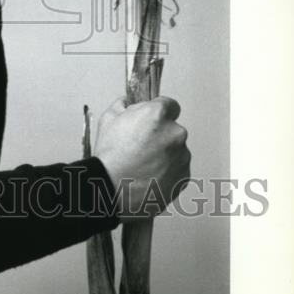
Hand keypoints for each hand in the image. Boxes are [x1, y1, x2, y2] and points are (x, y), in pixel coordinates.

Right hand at [94, 96, 190, 219]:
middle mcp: (175, 133)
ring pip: (176, 150)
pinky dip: (168, 170)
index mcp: (158, 114)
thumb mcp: (108, 120)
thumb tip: (127, 102)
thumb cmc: (109, 156)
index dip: (158, 112)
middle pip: (173, 129)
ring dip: (165, 154)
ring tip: (144, 165)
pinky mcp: (185, 176)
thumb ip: (122, 105)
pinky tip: (150, 175)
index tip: (151, 121)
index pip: (170, 105)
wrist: (112, 190)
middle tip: (141, 146)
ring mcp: (183, 156)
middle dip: (161, 135)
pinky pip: (178, 168)